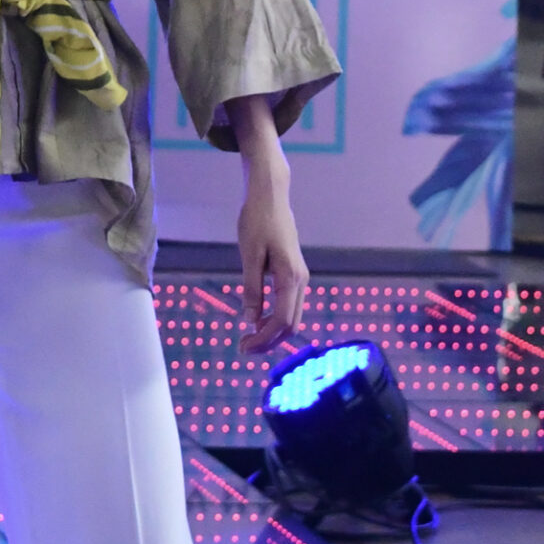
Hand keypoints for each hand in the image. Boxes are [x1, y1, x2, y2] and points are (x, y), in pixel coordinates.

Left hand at [236, 151, 306, 353]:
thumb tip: (251, 320)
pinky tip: (258, 319)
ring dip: (272, 331)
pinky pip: (290, 305)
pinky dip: (276, 318)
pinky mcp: (294, 272)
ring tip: (248, 336)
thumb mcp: (249, 254)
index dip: (263, 340)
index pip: (281, 322)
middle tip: (242, 347)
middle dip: (268, 341)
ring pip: (292, 317)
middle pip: (290, 325)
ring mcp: (300, 277)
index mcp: (290, 278)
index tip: (242, 347)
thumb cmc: (257, 220)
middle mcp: (301, 280)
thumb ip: (251, 288)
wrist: (270, 195)